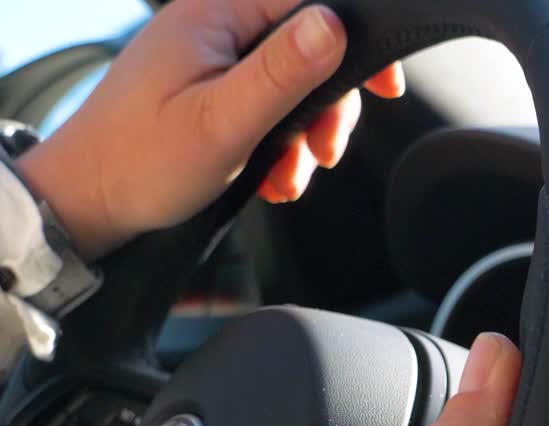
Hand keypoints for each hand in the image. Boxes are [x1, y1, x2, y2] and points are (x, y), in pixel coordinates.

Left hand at [15, 0, 403, 259]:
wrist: (83, 202)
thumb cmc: (139, 164)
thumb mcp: (222, 122)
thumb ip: (281, 72)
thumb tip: (333, 23)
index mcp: (214, 15)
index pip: (307, 3)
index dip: (355, 41)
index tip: (384, 86)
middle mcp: (213, 27)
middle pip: (307, 47)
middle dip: (327, 106)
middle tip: (323, 153)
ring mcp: (209, 58)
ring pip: (291, 82)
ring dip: (303, 134)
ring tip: (289, 176)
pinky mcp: (207, 88)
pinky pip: (265, 104)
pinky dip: (279, 143)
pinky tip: (270, 175)